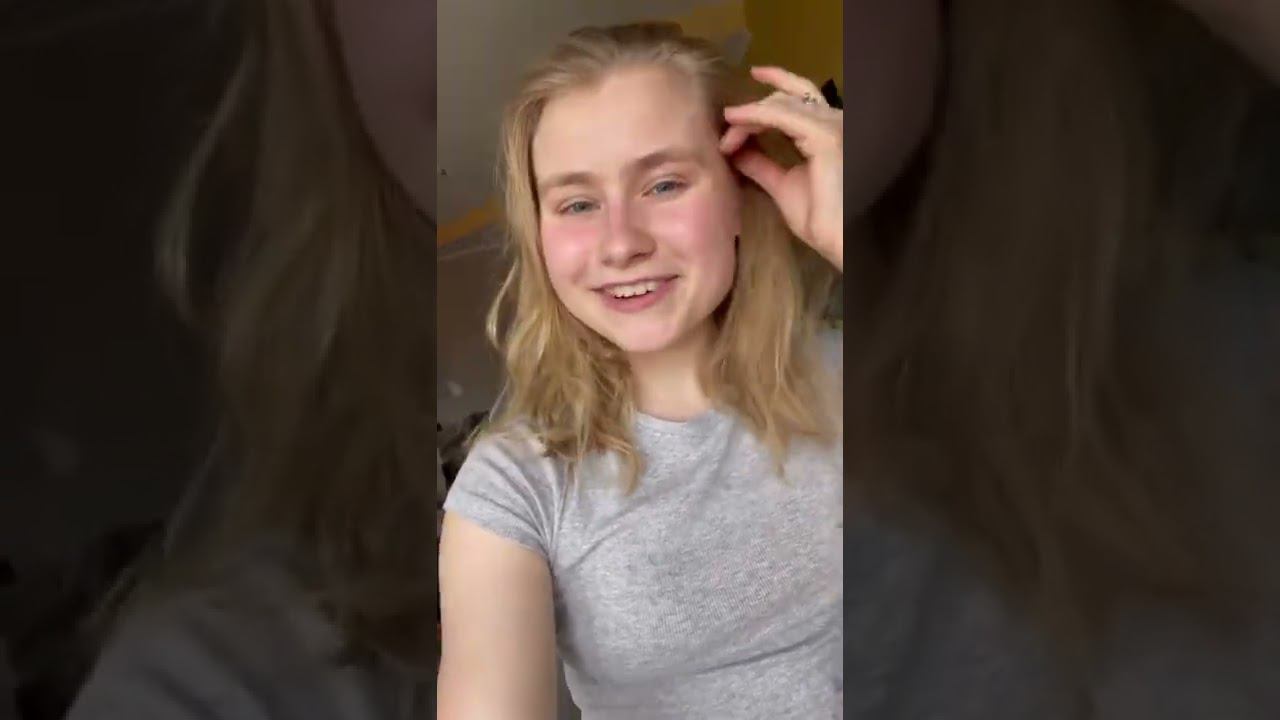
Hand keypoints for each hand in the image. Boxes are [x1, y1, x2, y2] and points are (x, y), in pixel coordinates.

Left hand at [721, 66, 843, 270]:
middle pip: (789, 97)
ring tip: (727, 129)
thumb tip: (738, 152)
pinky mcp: (823, 136)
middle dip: (754, 108)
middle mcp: (834, 122)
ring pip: (780, 104)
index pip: (799, 100)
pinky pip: (780, 115)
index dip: (769, 98)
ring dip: (749, 115)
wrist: (841, 242)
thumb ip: (763, 166)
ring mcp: (831, 126)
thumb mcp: (783, 186)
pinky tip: (735, 121)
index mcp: (829, 132)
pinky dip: (754, 117)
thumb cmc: (823, 221)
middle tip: (728, 117)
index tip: (737, 108)